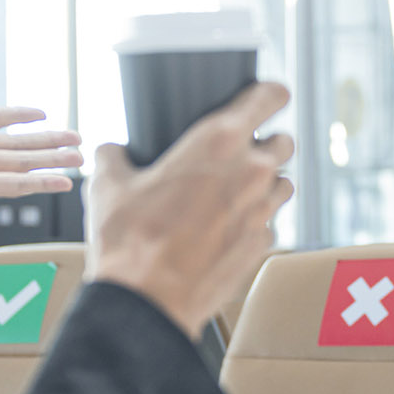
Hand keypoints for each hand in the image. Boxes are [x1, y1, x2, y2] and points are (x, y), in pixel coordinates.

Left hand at [0, 40, 83, 206]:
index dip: (18, 116)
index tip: (42, 112)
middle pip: (16, 145)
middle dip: (47, 142)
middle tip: (76, 139)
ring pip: (21, 164)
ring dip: (51, 161)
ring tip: (79, 157)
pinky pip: (11, 185)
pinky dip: (38, 184)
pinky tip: (61, 182)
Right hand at [86, 83, 294, 337]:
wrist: (146, 300)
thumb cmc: (129, 240)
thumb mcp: (108, 186)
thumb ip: (114, 156)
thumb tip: (112, 152)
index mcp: (218, 141)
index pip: (270, 96)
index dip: (270, 93)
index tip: (267, 96)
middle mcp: (251, 171)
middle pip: (285, 141)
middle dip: (268, 142)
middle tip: (243, 152)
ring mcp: (261, 211)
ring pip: (284, 183)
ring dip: (268, 182)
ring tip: (237, 192)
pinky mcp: (261, 246)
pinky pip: (269, 224)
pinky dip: (255, 222)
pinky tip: (228, 229)